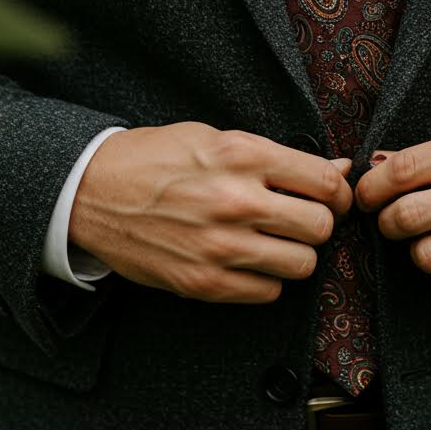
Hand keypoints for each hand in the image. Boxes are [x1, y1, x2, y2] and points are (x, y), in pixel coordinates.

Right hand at [70, 123, 352, 303]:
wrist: (93, 190)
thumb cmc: (156, 157)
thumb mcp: (217, 137)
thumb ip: (277, 156)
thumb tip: (336, 170)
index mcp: (242, 156)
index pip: (324, 181)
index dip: (337, 191)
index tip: (332, 196)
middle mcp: (236, 201)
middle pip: (320, 227)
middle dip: (318, 223)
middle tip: (302, 218)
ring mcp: (220, 246)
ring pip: (302, 264)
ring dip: (296, 254)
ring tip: (275, 241)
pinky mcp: (204, 282)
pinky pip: (268, 292)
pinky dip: (267, 279)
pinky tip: (249, 260)